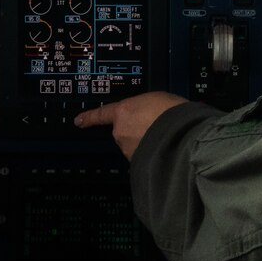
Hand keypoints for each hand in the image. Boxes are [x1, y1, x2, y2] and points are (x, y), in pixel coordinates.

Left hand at [72, 91, 188, 161]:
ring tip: (164, 136)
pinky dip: (150, 154)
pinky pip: (142, 156)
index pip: (101, 114)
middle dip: (136, 131)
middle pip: (124, 131)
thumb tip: (148, 114)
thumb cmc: (174, 113)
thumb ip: (144, 107)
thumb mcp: (157, 99)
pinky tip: (164, 148)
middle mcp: (121, 131)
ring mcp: (128, 148)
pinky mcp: (137, 161)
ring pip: (133, 146)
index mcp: (124, 111)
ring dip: (145, 142)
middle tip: (156, 126)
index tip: (78, 121)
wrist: (183, 134)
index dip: (89, 117)